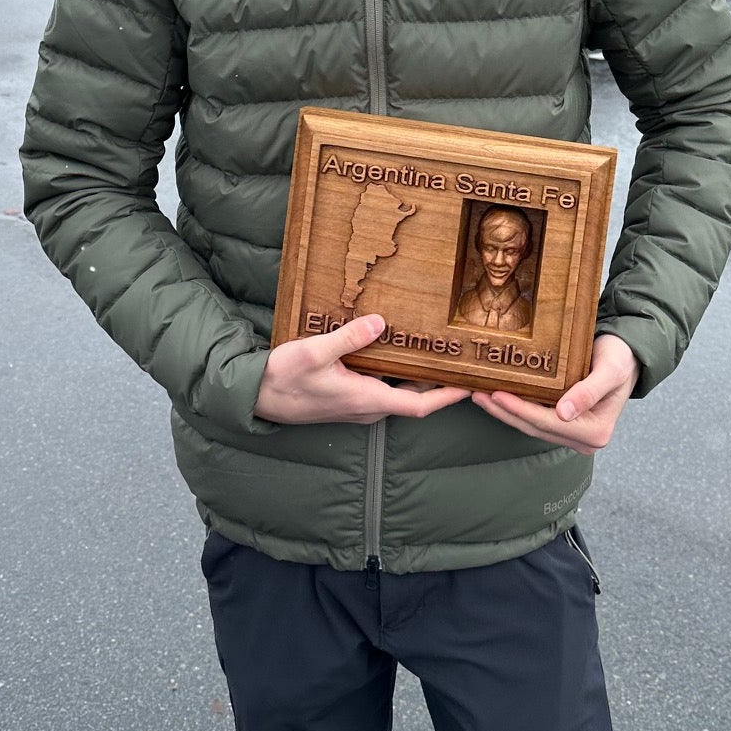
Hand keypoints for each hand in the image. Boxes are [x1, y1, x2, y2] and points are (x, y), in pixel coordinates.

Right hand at [256, 314, 468, 426]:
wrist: (257, 397)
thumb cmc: (284, 378)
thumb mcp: (315, 352)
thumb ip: (349, 338)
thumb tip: (380, 323)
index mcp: (367, 399)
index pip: (420, 404)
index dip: (449, 396)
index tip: (473, 386)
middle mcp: (368, 407)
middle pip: (416, 397)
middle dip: (441, 383)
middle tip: (463, 361)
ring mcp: (359, 404)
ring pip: (399, 392)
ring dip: (420, 377)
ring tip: (440, 353)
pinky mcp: (349, 397)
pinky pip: (383, 387)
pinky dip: (398, 373)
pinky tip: (398, 352)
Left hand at [470, 333, 638, 455]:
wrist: (628, 355)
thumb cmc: (620, 358)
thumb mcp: (609, 370)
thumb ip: (589, 391)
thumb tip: (564, 413)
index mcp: (596, 432)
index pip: (549, 423)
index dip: (520, 410)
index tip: (497, 395)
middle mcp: (584, 440)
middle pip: (535, 427)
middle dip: (505, 412)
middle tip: (477, 393)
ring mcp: (574, 434)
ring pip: (532, 426)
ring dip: (505, 412)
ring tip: (480, 394)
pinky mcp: (566, 425)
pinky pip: (536, 419)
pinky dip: (516, 408)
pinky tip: (498, 396)